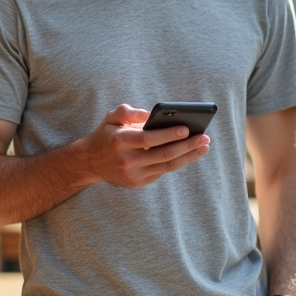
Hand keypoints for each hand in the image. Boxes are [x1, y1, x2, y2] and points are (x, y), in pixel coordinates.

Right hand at [85, 104, 209, 188]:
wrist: (90, 162)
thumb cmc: (106, 135)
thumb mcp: (111, 117)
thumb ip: (128, 112)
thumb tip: (149, 114)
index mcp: (120, 141)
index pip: (149, 139)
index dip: (170, 134)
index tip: (187, 129)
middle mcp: (127, 160)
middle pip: (163, 154)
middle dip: (187, 146)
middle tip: (204, 138)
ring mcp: (133, 174)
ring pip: (167, 166)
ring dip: (188, 157)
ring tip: (203, 147)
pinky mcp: (137, 183)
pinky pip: (162, 172)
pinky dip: (177, 162)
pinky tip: (189, 154)